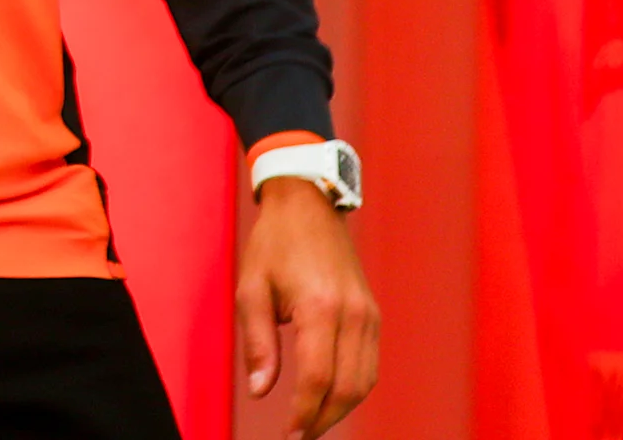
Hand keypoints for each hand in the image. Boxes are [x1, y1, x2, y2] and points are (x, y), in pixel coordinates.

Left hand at [238, 179, 378, 437]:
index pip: (317, 377)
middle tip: (299, 435)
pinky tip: (330, 396)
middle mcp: (352, 314)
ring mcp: (368, 314)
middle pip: (348, 387)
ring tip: (312, 421)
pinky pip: (369, 363)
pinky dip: (353, 387)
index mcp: (320, 307)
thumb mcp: (251, 289)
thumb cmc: (274, 244)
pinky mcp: (372, 313)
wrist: (309, 204)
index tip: (288, 434)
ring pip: (365, 381)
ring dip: (340, 409)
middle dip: (323, 418)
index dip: (304, 412)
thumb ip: (258, 343)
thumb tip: (261, 390)